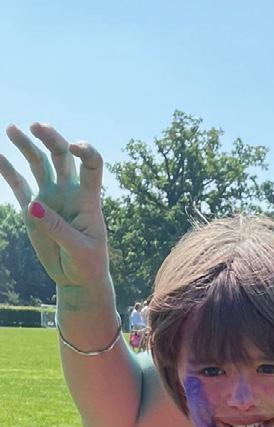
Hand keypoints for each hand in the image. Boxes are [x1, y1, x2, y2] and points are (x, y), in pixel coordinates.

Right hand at [0, 123, 110, 290]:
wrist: (78, 279)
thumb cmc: (88, 265)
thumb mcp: (79, 250)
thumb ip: (58, 229)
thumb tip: (33, 207)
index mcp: (88, 201)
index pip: (91, 168)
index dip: (86, 153)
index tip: (74, 147)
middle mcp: (69, 193)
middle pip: (61, 157)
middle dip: (51, 139)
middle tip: (35, 126)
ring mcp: (50, 199)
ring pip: (38, 165)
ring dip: (26, 146)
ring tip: (12, 129)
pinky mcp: (33, 209)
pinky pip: (18, 184)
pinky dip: (7, 169)